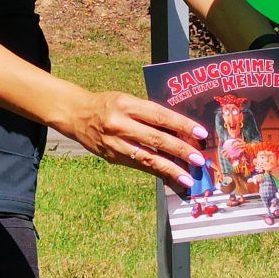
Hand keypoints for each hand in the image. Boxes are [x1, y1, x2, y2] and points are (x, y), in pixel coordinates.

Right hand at [65, 89, 208, 190]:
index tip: (200, 133)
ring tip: (188, 177)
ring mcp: (115, 143)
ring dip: (170, 168)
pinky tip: (171, 176)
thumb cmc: (109, 105)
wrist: (77, 115)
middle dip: (180, 150)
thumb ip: (149, 113)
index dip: (182, 125)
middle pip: (156, 138)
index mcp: (127, 104)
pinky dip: (157, 171)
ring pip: (147, 157)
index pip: (160, 115)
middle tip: (199, 159)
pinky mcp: (112, 157)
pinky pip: (139, 165)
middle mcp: (120, 123)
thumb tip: (180, 129)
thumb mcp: (128, 100)